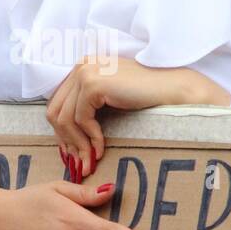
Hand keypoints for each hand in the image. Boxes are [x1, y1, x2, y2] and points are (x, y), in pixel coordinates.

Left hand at [46, 55, 229, 181]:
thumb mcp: (112, 99)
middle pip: (55, 111)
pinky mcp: (93, 84)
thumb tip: (66, 138)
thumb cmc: (148, 98)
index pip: (58, 103)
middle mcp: (81, 65)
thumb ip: (89, 108)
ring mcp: (86, 72)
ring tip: (90, 162)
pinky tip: (101, 149)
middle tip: (79, 164)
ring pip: (65, 118)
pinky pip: (80, 119)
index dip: (62, 132)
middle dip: (66, 141)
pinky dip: (90, 138)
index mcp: (83, 67)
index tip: (72, 154)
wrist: (174, 90)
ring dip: (78, 144)